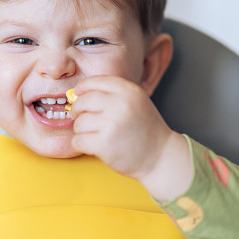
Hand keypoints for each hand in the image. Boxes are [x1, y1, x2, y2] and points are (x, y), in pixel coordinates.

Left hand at [69, 76, 191, 200]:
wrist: (160, 157)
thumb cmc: (144, 130)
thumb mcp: (136, 102)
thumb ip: (112, 95)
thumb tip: (78, 94)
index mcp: (128, 91)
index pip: (94, 82)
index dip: (82, 89)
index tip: (78, 96)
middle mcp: (120, 104)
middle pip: (82, 102)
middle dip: (78, 112)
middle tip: (83, 120)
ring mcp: (112, 124)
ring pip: (79, 123)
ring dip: (82, 131)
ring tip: (96, 136)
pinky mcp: (104, 144)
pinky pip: (78, 140)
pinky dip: (81, 145)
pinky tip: (92, 146)